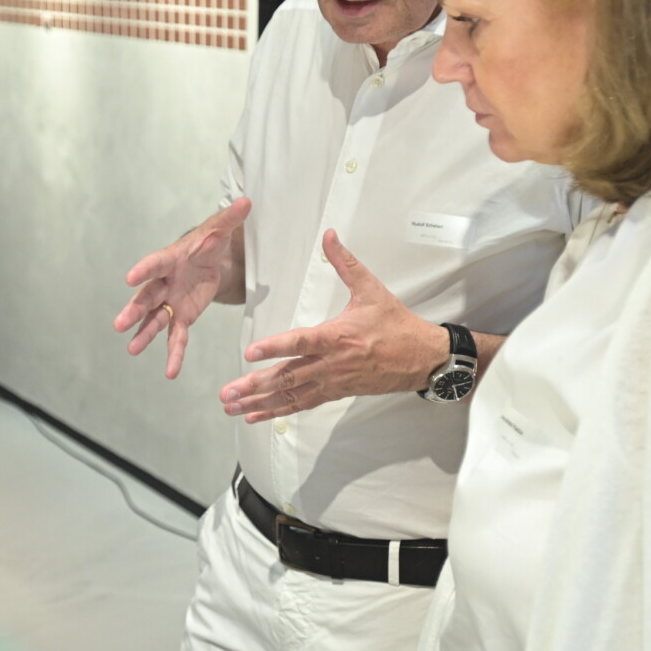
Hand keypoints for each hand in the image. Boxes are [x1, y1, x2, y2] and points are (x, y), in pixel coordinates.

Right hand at [114, 198, 250, 378]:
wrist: (209, 260)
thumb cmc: (208, 243)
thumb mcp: (220, 230)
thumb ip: (229, 219)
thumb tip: (247, 201)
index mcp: (169, 259)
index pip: (154, 264)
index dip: (142, 270)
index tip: (129, 278)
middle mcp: (163, 282)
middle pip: (146, 297)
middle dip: (134, 310)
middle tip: (120, 324)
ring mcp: (170, 302)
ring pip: (154, 320)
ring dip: (144, 335)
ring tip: (132, 350)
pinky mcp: (182, 317)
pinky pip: (176, 337)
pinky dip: (174, 354)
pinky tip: (171, 372)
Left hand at [219, 229, 449, 422]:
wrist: (422, 358)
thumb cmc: (396, 323)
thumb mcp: (372, 289)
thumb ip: (345, 263)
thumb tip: (329, 234)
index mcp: (337, 336)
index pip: (300, 342)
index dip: (274, 347)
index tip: (250, 352)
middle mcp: (331, 363)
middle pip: (288, 376)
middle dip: (255, 385)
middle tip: (227, 392)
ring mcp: (332, 382)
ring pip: (291, 396)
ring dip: (260, 403)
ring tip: (232, 407)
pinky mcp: (336, 393)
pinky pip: (302, 405)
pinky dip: (277, 412)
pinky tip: (255, 415)